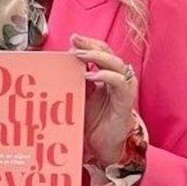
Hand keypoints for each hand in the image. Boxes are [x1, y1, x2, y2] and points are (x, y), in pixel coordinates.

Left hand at [71, 33, 136, 163]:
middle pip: (108, 53)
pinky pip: (120, 83)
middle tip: (74, 41)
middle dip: (91, 45)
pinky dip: (106, 76)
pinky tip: (90, 75)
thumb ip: (74, 80)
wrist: (103, 146)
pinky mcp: (126, 101)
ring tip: (80, 56)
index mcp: (107, 75)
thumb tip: (60, 64)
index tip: (72, 39)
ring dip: (97, 57)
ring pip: (116, 64)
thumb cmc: (92, 122)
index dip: (88, 43)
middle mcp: (118, 78)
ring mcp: (124, 88)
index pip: (101, 52)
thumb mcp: (80, 96)